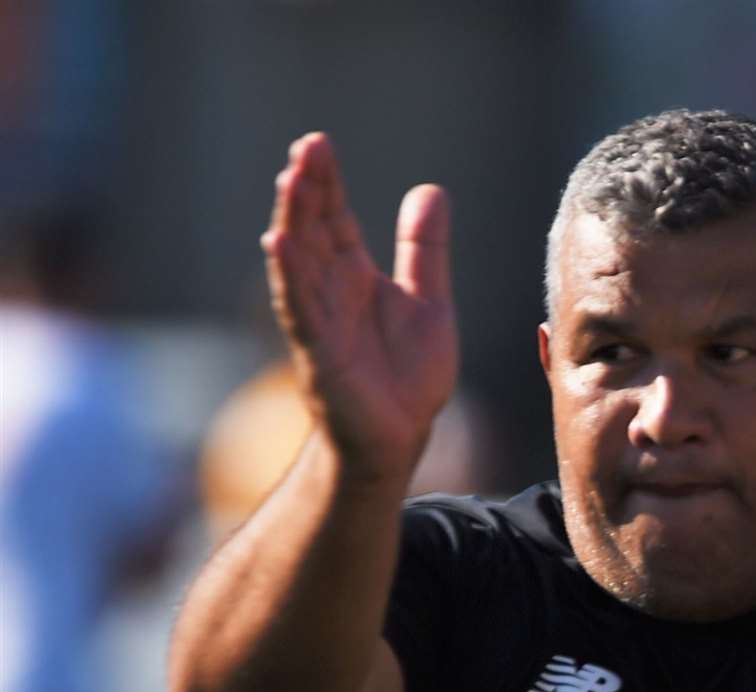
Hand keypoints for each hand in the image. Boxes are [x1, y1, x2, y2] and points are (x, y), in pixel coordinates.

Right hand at [261, 132, 457, 482]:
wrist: (402, 437)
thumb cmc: (407, 376)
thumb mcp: (429, 302)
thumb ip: (424, 250)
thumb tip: (430, 190)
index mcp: (354, 278)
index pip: (334, 219)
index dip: (326, 183)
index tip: (318, 144)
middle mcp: (330, 294)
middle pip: (313, 232)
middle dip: (308, 190)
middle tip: (306, 147)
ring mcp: (321, 323)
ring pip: (301, 264)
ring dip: (293, 222)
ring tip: (290, 180)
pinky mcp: (320, 355)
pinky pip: (301, 310)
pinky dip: (290, 277)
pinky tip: (279, 244)